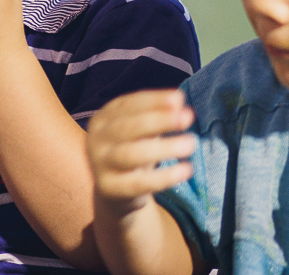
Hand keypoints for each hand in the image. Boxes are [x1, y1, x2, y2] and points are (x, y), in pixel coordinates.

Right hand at [88, 89, 196, 218]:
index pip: (128, 104)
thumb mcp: (143, 130)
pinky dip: (164, 177)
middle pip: (127, 127)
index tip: (179, 99)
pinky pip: (138, 183)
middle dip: (159, 120)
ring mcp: (99, 164)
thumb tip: (178, 101)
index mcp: (104, 117)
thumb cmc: (135, 149)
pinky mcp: (108, 188)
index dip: (153, 101)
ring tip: (191, 144)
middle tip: (188, 117)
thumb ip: (157, 115)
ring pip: (130, 155)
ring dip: (164, 148)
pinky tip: (186, 170)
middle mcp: (97, 138)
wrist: (116, 190)